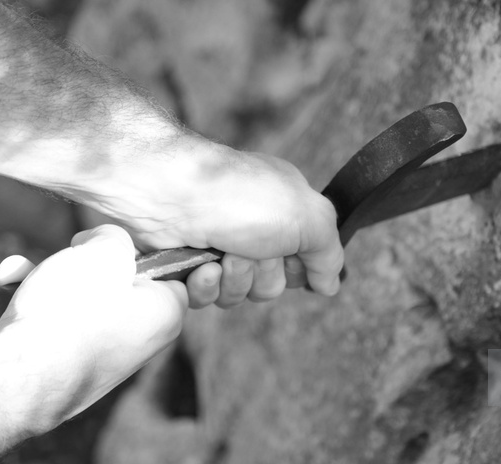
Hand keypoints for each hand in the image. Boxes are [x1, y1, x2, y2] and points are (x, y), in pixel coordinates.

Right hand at [0, 225, 187, 433]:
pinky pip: (49, 324)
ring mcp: (100, 355)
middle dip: (75, 263)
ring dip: (40, 280)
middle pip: (113, 282)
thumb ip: (113, 237)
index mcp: (165, 315)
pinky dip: (25, 308)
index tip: (118, 246)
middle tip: (63, 257)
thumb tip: (104, 241)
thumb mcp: (105, 253)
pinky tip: (0, 296)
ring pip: (72, 300)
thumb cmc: (72, 314)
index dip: (144, 251)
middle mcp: (139, 339)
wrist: (19, 380)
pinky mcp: (63, 366)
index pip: (170, 272)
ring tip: (18, 274)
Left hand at [89, 137, 343, 308]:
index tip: (289, 254)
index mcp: (284, 211)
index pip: (304, 260)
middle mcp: (253, 228)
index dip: (297, 266)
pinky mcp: (187, 264)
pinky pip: (206, 297)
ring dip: (234, 278)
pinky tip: (200, 264)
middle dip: (263, 272)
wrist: (170, 194)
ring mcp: (218, 247)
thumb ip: (329, 253)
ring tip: (222, 252)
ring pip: (240, 294)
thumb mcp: (309, 218)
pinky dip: (205, 284)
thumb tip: (331, 284)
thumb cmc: (240, 196)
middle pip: (272, 283)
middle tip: (251, 247)